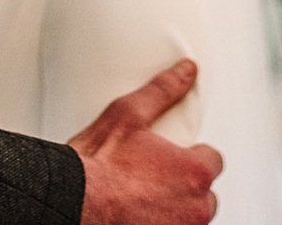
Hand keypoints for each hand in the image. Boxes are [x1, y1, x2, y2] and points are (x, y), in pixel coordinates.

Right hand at [70, 60, 222, 224]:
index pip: (213, 161)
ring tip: (142, 200)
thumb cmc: (95, 164)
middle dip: (185, 188)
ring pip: (190, 219)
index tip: (171, 158)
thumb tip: (187, 71)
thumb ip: (164, 91)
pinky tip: (136, 216)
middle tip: (151, 180)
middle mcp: (194, 208)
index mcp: (194, 172)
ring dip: (174, 211)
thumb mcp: (129, 114)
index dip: (191, 157)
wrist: (68, 201)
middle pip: (205, 196)